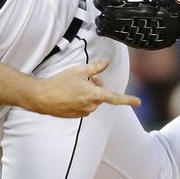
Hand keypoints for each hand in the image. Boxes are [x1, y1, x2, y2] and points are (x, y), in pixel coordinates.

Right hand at [25, 59, 140, 117]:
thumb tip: (107, 62)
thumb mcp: (78, 71)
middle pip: (101, 95)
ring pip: (92, 100)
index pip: (115, 98)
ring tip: (73, 86)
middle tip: (84, 78)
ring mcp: (83, 113)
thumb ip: (95, 68)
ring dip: (88, 92)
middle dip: (96, 86)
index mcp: (94, 95)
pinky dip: (80, 99)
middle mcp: (91, 106)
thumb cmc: (59, 82)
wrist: (41, 97)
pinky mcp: (76, 116)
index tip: (138, 102)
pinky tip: (69, 94)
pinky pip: (84, 106)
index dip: (128, 100)